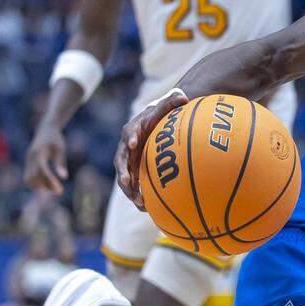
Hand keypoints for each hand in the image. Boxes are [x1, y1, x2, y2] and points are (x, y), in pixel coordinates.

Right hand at [24, 125, 67, 194]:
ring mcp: (27, 160)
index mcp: (39, 153)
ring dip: (40, 186)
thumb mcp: (61, 149)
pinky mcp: (28, 162)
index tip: (59, 190)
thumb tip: (64, 178)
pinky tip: (48, 186)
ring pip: (29, 178)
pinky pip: (29, 175)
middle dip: (45, 186)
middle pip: (33, 177)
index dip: (49, 181)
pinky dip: (37, 182)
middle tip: (60, 192)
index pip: (42, 170)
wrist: (45, 129)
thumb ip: (60, 163)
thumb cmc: (56, 139)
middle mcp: (30, 157)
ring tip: (56, 189)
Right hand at [114, 89, 189, 210]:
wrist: (160, 123)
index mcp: (133, 130)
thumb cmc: (164, 113)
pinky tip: (147, 209)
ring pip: (126, 178)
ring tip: (139, 203)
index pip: (129, 134)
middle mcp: (127, 147)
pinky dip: (139, 196)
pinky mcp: (135, 171)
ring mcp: (130, 161)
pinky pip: (134, 185)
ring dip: (130, 190)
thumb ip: (173, 99)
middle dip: (124, 172)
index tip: (133, 143)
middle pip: (121, 161)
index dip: (130, 138)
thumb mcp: (168, 103)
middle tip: (128, 182)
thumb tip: (183, 96)